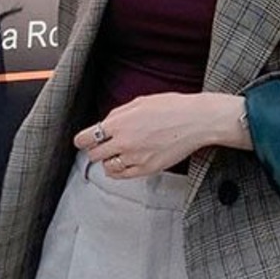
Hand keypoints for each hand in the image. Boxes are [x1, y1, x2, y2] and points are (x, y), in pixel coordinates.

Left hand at [73, 92, 248, 177]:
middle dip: (96, 149)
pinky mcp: (147, 169)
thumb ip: (117, 114)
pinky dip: (120, 169)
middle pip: (94, 155)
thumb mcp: (139, 102)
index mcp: (119, 123)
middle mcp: (124, 143)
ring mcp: (135, 158)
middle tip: (103, 145)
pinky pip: (122, 176)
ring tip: (119, 152)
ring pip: (107, 167)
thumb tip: (103, 125)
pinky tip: (126, 161)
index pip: (85, 139)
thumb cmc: (171, 107)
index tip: (84, 141)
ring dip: (109, 160)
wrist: (196, 120)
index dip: (82, 140)